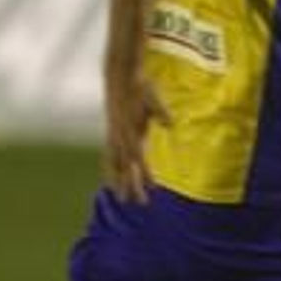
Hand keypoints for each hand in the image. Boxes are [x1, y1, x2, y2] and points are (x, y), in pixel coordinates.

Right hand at [103, 73, 171, 203]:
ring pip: (115, 165)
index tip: (153, 188)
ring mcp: (114, 135)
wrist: (120, 76)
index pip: (139, 158)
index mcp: (131, 130)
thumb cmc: (140, 86)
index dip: (146, 174)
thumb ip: (160, 111)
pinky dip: (110, 170)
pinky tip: (110, 179)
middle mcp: (120, 136)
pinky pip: (109, 156)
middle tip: (141, 204)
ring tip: (121, 199)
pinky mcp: (112, 133)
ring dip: (119, 182)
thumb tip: (170, 124)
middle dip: (133, 186)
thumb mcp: (153, 97)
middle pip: (126, 168)